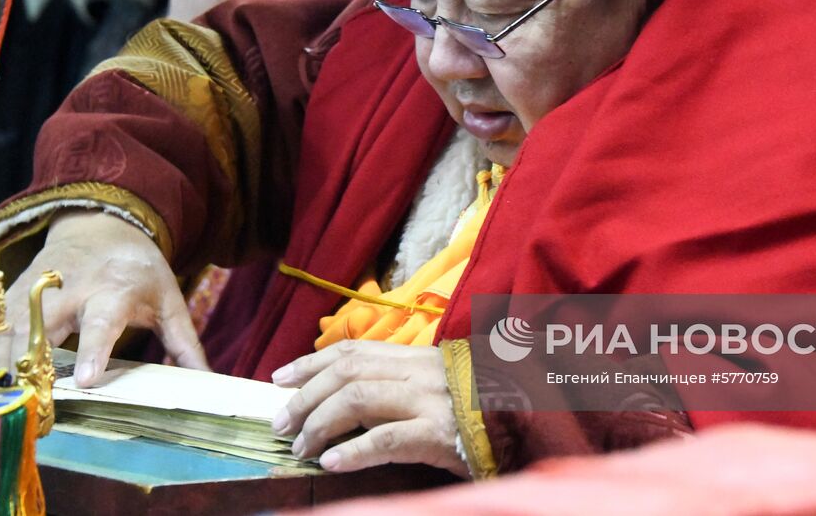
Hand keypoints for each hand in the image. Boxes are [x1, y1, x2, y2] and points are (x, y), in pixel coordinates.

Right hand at [0, 210, 207, 385]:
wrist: (102, 222)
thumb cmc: (139, 269)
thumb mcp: (169, 299)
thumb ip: (185, 343)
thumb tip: (209, 382)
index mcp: (115, 290)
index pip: (103, 323)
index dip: (93, 351)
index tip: (83, 380)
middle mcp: (72, 289)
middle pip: (44, 327)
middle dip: (30, 364)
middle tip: (25, 403)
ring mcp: (38, 287)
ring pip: (10, 326)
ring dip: (1, 362)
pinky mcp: (15, 291)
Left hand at [270, 341, 467, 476]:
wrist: (535, 420)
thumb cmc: (483, 408)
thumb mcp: (441, 385)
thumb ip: (401, 384)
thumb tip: (347, 399)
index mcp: (417, 358)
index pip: (353, 351)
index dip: (311, 362)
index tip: (280, 378)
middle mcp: (419, 372)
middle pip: (347, 373)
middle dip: (305, 397)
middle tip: (280, 423)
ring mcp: (430, 401)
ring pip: (358, 400)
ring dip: (320, 424)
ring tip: (301, 447)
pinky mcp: (439, 433)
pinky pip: (387, 439)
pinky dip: (354, 451)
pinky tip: (332, 464)